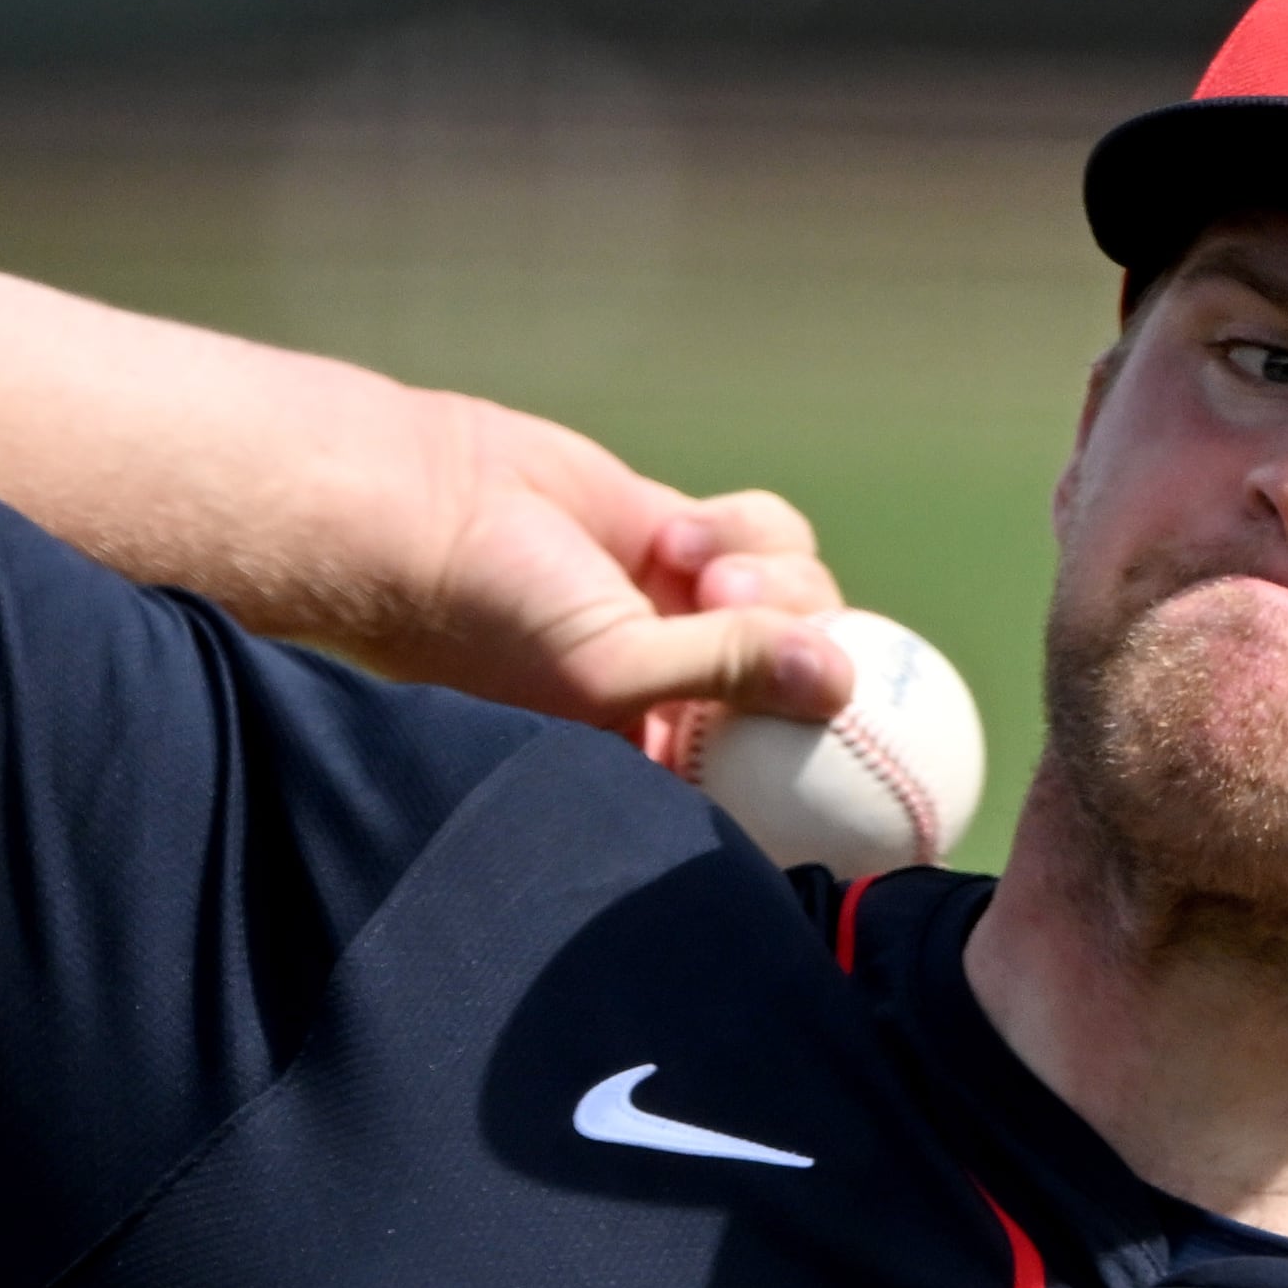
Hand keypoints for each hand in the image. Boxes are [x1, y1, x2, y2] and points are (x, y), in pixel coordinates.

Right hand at [386, 390, 851, 735]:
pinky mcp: (688, 545)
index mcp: (667, 766)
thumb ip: (726, 670)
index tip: (864, 726)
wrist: (422, 508)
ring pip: (804, 599)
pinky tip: (675, 531)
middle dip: (795, 630)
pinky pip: (770, 537)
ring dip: (770, 574)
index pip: (784, 780)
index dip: (838, 753)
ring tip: (693, 565)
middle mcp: (690, 701)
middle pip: (816, 677)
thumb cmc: (493, 619)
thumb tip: (841, 681)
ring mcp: (694, 618)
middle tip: (726, 599)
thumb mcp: (608, 670)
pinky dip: (743, 527)